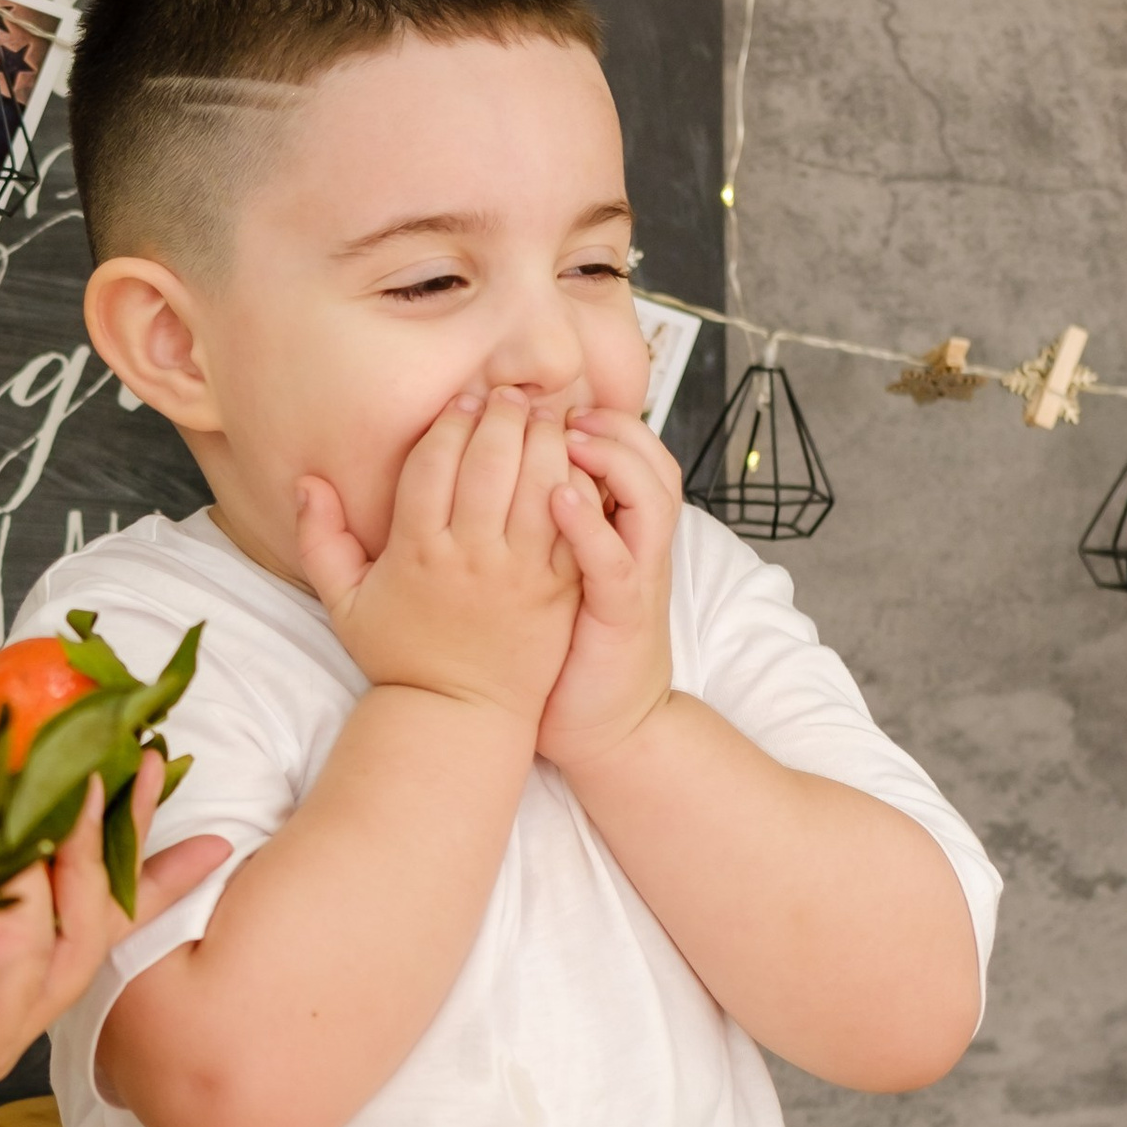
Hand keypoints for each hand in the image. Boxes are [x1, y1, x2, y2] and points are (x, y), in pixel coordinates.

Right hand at [296, 389, 580, 721]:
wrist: (460, 716)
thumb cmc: (402, 658)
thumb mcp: (344, 604)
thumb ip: (320, 540)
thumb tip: (306, 483)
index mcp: (417, 552)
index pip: (434, 463)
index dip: (451, 422)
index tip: (463, 401)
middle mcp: (471, 556)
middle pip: (491, 460)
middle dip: (503, 416)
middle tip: (510, 396)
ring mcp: (521, 572)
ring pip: (540, 481)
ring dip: (545, 439)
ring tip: (544, 418)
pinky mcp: (560, 587)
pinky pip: (574, 521)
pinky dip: (577, 484)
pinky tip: (573, 463)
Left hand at [536, 407, 680, 775]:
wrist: (602, 729)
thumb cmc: (562, 655)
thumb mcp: (551, 581)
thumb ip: (531, 528)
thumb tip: (476, 479)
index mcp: (612, 531)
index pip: (616, 453)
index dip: (584, 418)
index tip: (527, 397)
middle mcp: (632, 544)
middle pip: (639, 457)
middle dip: (598, 422)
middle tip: (549, 400)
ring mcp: (634, 576)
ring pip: (650, 493)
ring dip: (613, 457)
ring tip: (567, 432)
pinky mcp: (625, 614)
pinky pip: (618, 560)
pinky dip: (594, 526)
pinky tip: (561, 498)